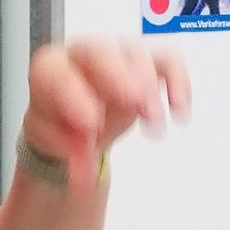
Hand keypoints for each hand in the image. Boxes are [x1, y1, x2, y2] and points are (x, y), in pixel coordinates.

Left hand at [21, 38, 191, 188]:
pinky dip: (178, 81)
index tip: (91, 124)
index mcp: (50, 71)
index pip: (57, 74)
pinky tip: (179, 109)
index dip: (73, 96)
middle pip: (98, 52)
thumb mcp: (58, 144)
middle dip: (118, 76)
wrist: (78, 121)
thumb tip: (85, 178)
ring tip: (153, 120)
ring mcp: (116, 56)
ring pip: (135, 54)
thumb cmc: (64, 125)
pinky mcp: (145, 64)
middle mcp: (82, 56)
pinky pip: (166, 60)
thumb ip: (71, 158)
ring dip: (150, 87)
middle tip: (134, 103)